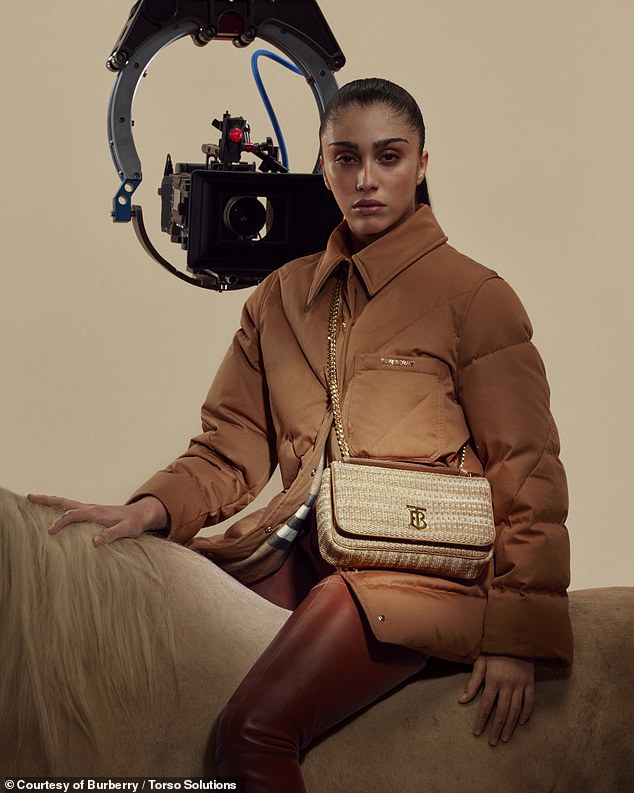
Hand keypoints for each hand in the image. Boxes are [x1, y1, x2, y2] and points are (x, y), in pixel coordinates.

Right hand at [27, 493, 167, 545]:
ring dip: (50, 501)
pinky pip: (71, 507)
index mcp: (96, 513)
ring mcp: (89, 509)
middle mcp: (90, 508)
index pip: (74, 515)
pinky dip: (59, 506)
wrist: (140, 514)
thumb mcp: (126, 530)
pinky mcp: (90, 512)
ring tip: (33, 499)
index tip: (50, 531)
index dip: (61, 522)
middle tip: (29, 496)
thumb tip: (95, 541)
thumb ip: (112, 535)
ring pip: (66, 503)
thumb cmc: (133, 523)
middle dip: (47, 500)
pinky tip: (51, 511)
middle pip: (65, 502)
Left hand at [458, 654, 534, 745]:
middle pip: (501, 712)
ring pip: (515, 710)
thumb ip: (472, 682)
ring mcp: (520, 685)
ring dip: (510, 726)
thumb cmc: (494, 650)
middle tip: (492, 742)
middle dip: (496, 729)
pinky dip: (526, 713)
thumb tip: (462, 700)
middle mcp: (507, 685)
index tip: (477, 733)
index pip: (485, 706)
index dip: (481, 720)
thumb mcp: (480, 663)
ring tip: (506, 738)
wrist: (514, 638)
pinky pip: (530, 702)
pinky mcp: (530, 683)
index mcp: (493, 681)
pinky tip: (521, 722)